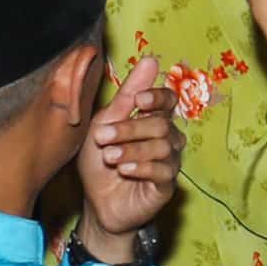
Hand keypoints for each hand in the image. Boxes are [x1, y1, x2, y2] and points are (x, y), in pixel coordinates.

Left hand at [78, 51, 180, 255]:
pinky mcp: (167, 185)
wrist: (97, 204)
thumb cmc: (100, 163)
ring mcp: (169, 162)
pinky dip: (141, 167)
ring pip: (162, 146)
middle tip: (102, 136)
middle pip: (160, 124)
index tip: (138, 101)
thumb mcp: (104, 125)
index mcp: (152, 120)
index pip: (168, 100)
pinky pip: (163, 170)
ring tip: (109, 157)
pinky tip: (124, 170)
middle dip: (129, 129)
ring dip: (131, 149)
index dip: (157, 97)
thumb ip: (127, 97)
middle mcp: (166, 138)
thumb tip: (151, 60)